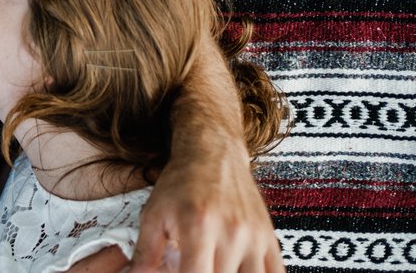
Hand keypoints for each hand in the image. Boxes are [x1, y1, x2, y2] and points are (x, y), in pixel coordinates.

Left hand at [128, 146, 283, 272]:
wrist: (213, 154)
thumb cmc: (181, 183)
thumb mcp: (154, 213)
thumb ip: (145, 251)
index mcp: (198, 227)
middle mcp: (231, 233)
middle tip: (193, 267)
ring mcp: (254, 237)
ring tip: (213, 267)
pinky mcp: (270, 239)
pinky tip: (239, 271)